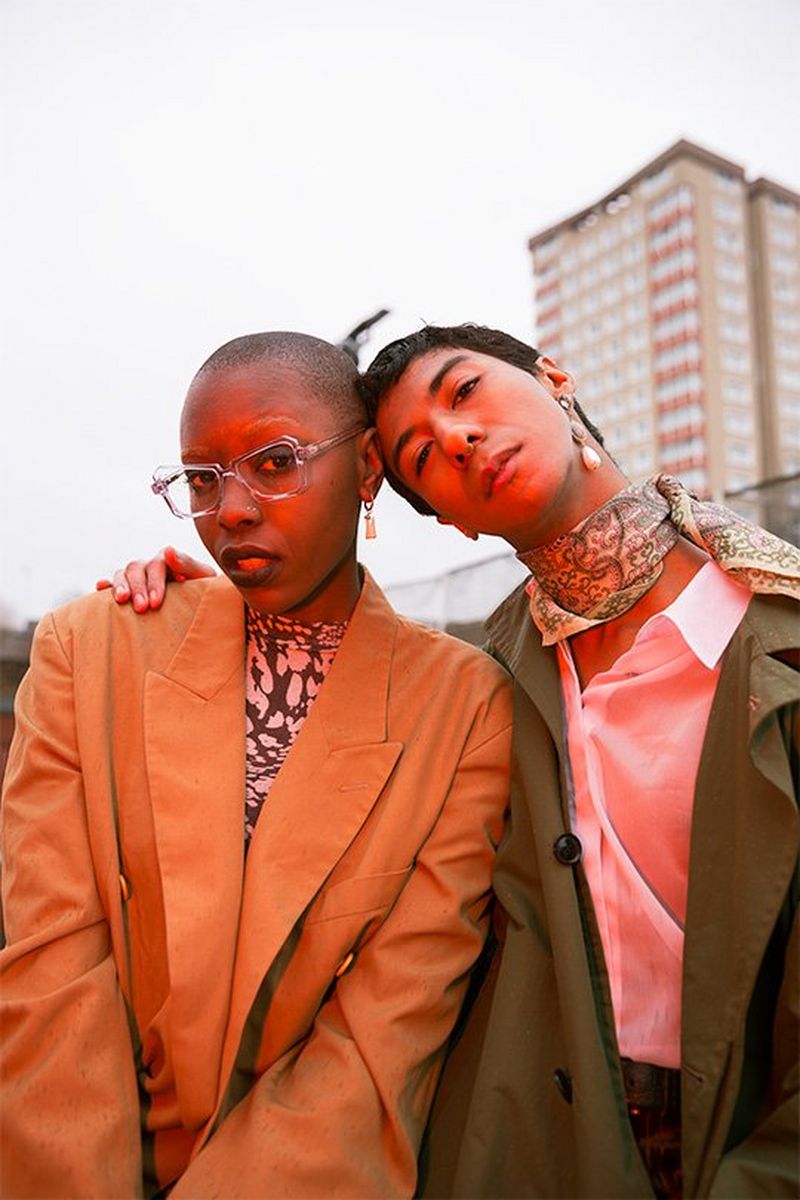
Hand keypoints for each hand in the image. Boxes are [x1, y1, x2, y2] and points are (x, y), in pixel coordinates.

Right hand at [96, 546, 215, 611]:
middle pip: (136, 568)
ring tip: (121, 600)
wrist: (203, 605)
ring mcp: (138, 577)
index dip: (154, 583)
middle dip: (138, 588)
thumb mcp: (203, 577)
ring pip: (122, 574)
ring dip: (120, 586)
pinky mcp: (129, 590)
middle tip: (142, 608)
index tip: (155, 602)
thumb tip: (168, 549)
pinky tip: (100, 588)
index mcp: (167, 560)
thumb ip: (187, 563)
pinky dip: (106, 585)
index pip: (156, 565)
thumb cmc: (204, 590)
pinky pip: (112, 583)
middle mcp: (149, 565)